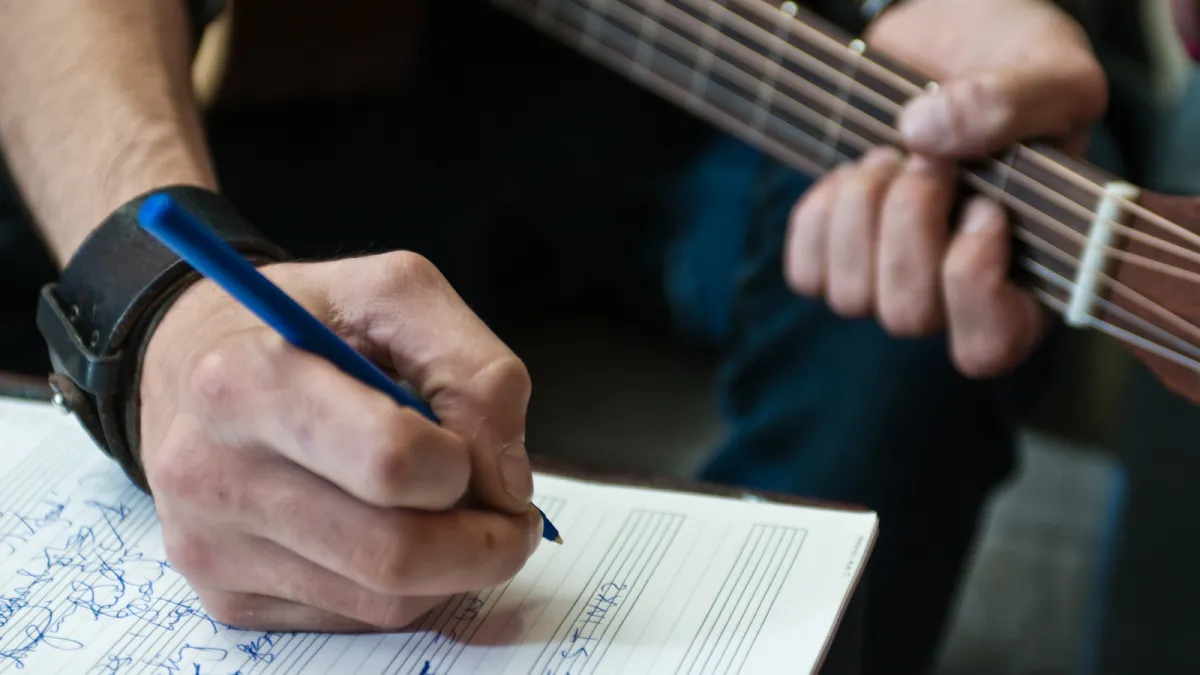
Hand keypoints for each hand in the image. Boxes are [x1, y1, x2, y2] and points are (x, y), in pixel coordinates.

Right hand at [138, 252, 543, 630]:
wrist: (193, 362)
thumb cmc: (303, 323)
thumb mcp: (396, 292)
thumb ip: (475, 369)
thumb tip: (506, 484)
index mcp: (245, 384)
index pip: (390, 462)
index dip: (464, 463)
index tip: (473, 448)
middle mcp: (211, 476)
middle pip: (395, 554)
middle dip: (484, 540)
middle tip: (509, 512)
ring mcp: (211, 549)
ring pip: (386, 600)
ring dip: (453, 566)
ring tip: (451, 509)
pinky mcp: (227, 599)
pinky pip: (357, 618)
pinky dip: (405, 584)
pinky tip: (389, 527)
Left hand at [785, 0, 1106, 376]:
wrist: (954, 53)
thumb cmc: (1020, 74)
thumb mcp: (1051, 72)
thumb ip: (1013, 101)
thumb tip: (926, 135)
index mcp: (1029, 281)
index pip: (986, 348)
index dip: (971, 282)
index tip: (984, 207)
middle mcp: (954, 299)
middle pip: (907, 317)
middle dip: (908, 224)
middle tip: (928, 159)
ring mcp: (889, 284)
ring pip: (849, 297)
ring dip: (863, 210)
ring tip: (891, 154)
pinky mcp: (835, 260)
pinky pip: (806, 273)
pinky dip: (820, 216)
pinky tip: (854, 176)